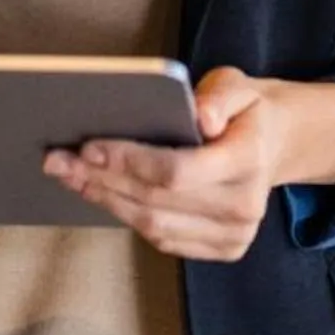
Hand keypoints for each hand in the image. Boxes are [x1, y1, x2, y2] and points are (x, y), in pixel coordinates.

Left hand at [42, 67, 334, 262]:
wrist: (275, 144)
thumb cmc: (246, 111)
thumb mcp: (239, 86)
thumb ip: (219, 96)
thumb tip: (199, 117)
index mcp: (248, 162)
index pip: (177, 171)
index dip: (128, 161)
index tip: (88, 146)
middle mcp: (244, 206)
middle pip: (156, 200)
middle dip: (101, 179)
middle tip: (58, 161)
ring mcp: (235, 235)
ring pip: (154, 225)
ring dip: (106, 200)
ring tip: (70, 178)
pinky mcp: (224, 249)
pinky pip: (164, 239)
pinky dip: (127, 217)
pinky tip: (101, 194)